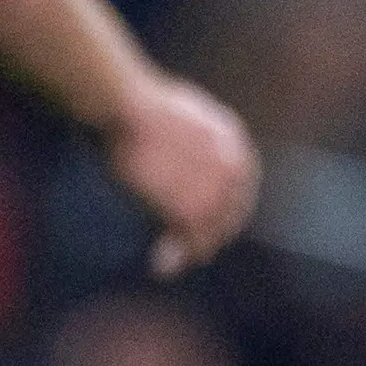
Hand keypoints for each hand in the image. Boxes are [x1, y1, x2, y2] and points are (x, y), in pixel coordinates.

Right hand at [107, 71, 259, 276]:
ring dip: (191, 251)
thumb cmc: (132, 100)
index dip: (225, 210)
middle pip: (229, 215)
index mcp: (232, 138)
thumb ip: (189, 133)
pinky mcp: (192, 210)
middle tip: (191, 252)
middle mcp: (233, 167)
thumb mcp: (177, 109)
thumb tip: (172, 142)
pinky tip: (160, 265)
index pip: (240, 187)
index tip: (209, 225)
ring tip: (170, 262)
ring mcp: (215, 191)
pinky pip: (188, 243)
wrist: (124, 106)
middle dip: (210, 235)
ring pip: (210, 233)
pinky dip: (174, 257)